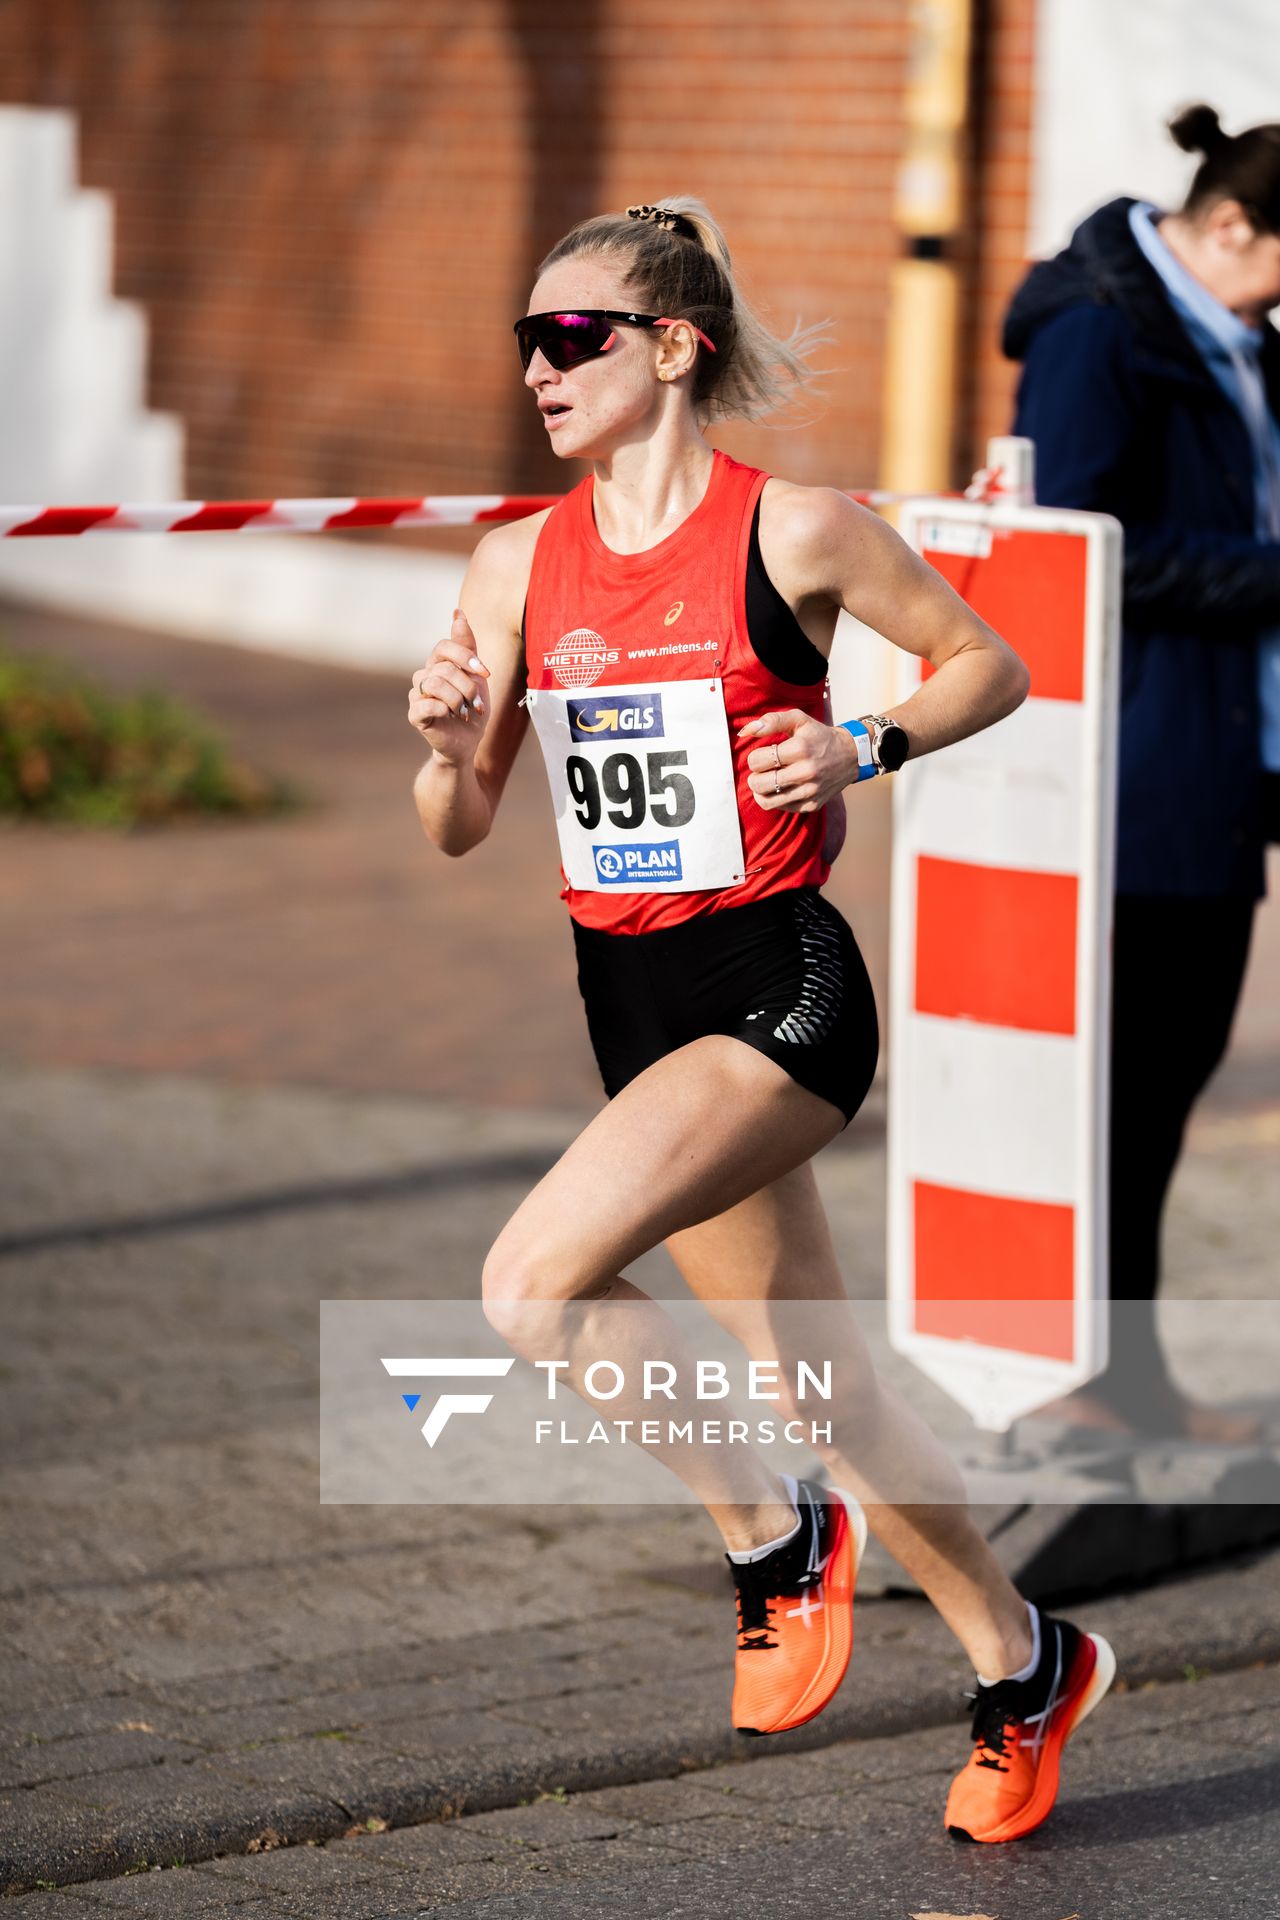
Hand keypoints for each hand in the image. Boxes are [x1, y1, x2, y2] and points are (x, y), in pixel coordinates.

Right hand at [408, 610, 491, 764]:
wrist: (469, 741)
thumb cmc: (472, 706)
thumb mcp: (476, 675)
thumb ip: (466, 646)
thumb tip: (457, 611)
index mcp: (438, 664)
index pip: (444, 646)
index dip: (466, 657)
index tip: (485, 673)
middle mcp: (424, 675)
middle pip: (444, 668)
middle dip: (468, 686)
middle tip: (476, 703)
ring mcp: (416, 695)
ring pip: (435, 684)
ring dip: (458, 699)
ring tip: (466, 712)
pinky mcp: (415, 715)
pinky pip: (425, 703)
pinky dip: (444, 708)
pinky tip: (450, 716)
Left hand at [738, 708, 859, 811]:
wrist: (850, 755)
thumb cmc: (818, 735)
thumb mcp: (798, 719)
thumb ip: (771, 721)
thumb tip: (745, 731)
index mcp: (800, 748)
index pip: (756, 761)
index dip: (754, 758)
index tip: (763, 755)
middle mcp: (806, 772)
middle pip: (758, 784)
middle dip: (754, 776)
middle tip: (761, 771)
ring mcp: (810, 791)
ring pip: (767, 801)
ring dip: (761, 791)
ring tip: (766, 781)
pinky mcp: (813, 805)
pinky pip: (782, 808)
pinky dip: (777, 799)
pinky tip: (782, 788)